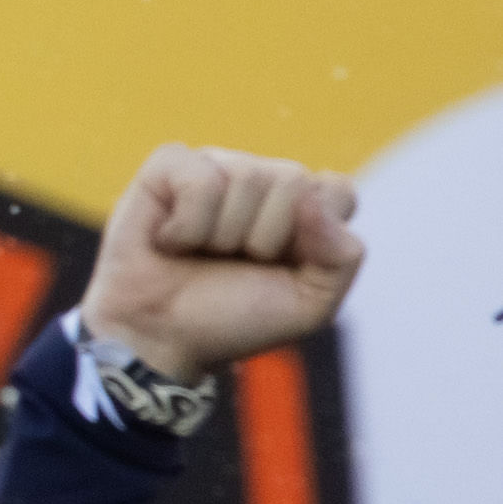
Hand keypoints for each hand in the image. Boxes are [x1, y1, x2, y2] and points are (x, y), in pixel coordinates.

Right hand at [83, 144, 364, 383]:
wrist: (160, 337)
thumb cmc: (233, 319)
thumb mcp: (311, 306)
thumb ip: (342, 257)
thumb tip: (312, 199)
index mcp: (303, 209)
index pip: (337, 190)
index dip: (315, 236)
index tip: (283, 267)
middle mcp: (262, 181)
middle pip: (292, 180)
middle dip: (264, 238)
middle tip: (234, 262)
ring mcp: (214, 167)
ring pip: (245, 175)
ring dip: (221, 235)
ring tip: (199, 253)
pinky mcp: (167, 166)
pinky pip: (199, 178)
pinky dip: (187, 223)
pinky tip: (171, 239)